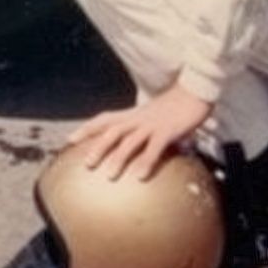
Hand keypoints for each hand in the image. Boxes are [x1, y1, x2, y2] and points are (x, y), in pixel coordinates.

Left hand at [68, 82, 212, 180]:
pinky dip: (146, 161)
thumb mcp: (156, 117)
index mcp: (134, 114)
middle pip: (113, 129)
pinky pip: (154, 146)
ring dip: (119, 157)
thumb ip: (145, 131)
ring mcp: (153, 123)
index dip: (87, 128)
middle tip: (86, 165)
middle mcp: (139, 117)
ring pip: (130, 139)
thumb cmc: (177, 106)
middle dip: (98, 146)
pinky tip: (140, 176)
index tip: (70, 141)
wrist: (197, 90)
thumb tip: (139, 152)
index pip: (105, 118)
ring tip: (109, 176)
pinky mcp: (168, 129)